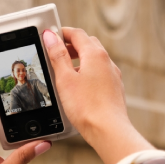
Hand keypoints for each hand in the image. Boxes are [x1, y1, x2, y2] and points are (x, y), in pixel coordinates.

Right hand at [42, 27, 152, 163]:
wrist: (108, 131)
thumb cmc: (86, 107)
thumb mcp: (65, 79)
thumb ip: (57, 56)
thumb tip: (50, 36)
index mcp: (95, 55)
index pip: (77, 34)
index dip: (62, 32)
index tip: (50, 36)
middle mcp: (107, 62)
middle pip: (88, 44)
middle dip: (71, 44)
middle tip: (56, 51)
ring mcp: (113, 76)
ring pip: (95, 59)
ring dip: (80, 58)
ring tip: (66, 70)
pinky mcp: (114, 89)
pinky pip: (100, 73)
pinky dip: (88, 72)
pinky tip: (80, 86)